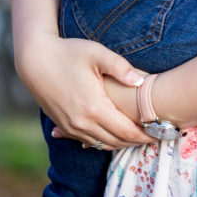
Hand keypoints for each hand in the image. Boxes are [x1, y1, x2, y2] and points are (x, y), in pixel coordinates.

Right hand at [18, 35, 152, 149]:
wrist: (34, 60)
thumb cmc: (68, 52)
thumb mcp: (97, 53)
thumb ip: (121, 67)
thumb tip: (141, 81)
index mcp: (94, 107)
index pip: (126, 130)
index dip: (146, 134)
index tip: (162, 133)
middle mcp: (82, 122)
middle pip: (116, 141)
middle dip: (137, 141)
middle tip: (156, 137)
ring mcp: (71, 126)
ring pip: (102, 144)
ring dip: (121, 143)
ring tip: (139, 137)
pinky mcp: (63, 125)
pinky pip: (88, 141)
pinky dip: (104, 141)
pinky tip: (114, 136)